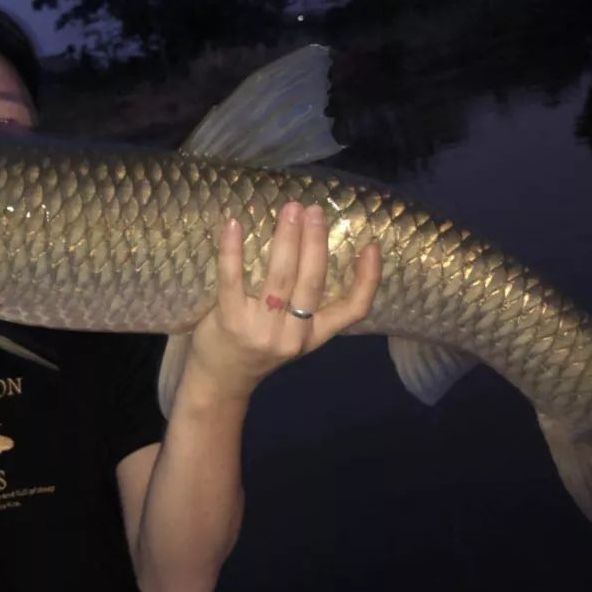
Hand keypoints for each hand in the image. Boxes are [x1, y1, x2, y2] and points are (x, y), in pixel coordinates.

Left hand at [187, 201, 381, 400]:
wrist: (220, 382)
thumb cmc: (255, 349)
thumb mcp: (291, 335)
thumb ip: (304, 305)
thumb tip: (311, 247)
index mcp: (313, 336)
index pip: (352, 310)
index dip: (367, 279)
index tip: (371, 247)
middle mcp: (292, 335)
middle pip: (312, 282)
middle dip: (315, 242)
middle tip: (314, 210)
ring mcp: (261, 329)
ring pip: (280, 278)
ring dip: (286, 239)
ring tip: (290, 211)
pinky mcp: (230, 321)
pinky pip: (233, 280)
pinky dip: (232, 250)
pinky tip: (233, 225)